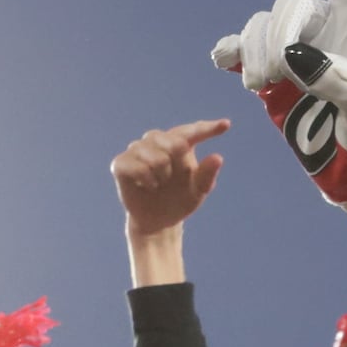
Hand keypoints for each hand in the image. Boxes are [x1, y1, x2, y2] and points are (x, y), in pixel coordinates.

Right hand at [111, 119, 229, 238]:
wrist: (158, 221)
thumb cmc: (179, 201)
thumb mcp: (198, 192)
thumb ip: (207, 175)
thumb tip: (218, 157)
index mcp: (179, 143)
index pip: (193, 131)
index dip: (208, 128)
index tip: (226, 125)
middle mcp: (156, 140)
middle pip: (173, 142)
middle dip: (177, 166)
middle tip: (170, 179)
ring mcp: (137, 149)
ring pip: (155, 156)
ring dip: (161, 176)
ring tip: (158, 183)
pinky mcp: (121, 163)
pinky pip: (137, 167)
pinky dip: (146, 180)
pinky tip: (147, 185)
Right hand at [211, 0, 346, 230]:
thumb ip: (339, 81)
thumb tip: (295, 58)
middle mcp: (327, 25)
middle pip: (287, 3)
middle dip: (274, 36)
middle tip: (274, 78)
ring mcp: (297, 47)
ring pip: (262, 26)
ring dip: (256, 52)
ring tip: (263, 88)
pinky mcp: (272, 72)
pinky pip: (242, 47)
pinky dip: (233, 52)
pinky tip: (225, 61)